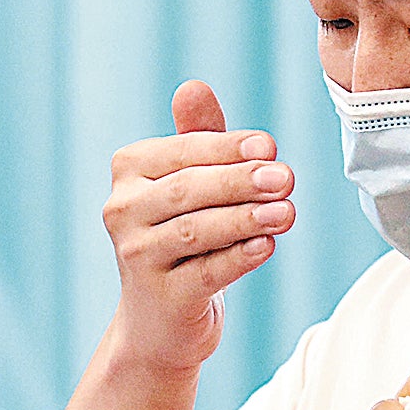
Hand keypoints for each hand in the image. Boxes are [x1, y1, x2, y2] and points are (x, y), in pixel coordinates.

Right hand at [103, 80, 296, 370]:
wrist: (161, 322)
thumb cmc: (182, 238)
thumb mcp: (190, 183)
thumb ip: (198, 138)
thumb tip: (193, 87)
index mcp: (128, 171)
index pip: (181, 152)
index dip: (227, 148)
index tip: (270, 146)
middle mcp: (122, 210)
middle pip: (187, 189)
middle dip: (240, 181)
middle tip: (286, 177)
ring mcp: (137, 256)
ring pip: (195, 231)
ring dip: (244, 219)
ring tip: (287, 211)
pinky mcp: (161, 297)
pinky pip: (205, 272)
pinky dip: (239, 257)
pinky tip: (267, 246)